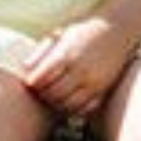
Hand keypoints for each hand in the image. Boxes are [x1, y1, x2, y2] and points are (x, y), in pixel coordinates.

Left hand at [17, 13, 133, 121]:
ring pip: (67, 104)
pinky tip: (67, 101)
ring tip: (51, 97)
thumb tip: (25, 67)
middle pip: (53, 94)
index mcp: (66, 55)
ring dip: (56, 104)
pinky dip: (72, 109)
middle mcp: (80, 70)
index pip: (42, 78)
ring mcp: (93, 82)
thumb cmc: (83, 33)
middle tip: (39, 91)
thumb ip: (41, 52)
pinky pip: (83, 108)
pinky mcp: (102, 90)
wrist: (116, 31)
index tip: (30, 82)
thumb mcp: (60, 36)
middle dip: (42, 95)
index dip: (32, 83)